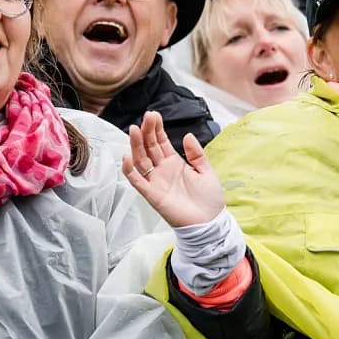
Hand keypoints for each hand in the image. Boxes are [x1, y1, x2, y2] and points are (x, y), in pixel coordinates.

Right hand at [123, 111, 223, 228]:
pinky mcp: (152, 195)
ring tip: (134, 129)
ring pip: (141, 160)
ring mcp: (156, 182)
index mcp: (174, 163)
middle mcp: (162, 170)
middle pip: (149, 148)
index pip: (161, 142)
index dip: (156, 129)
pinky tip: (127, 156)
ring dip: (136, 145)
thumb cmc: (209, 200)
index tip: (153, 115)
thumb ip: (196, 154)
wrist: (210, 222)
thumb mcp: (206, 171)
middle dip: (146, 132)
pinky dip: (130, 170)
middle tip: (146, 117)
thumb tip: (187, 135)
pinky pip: (137, 181)